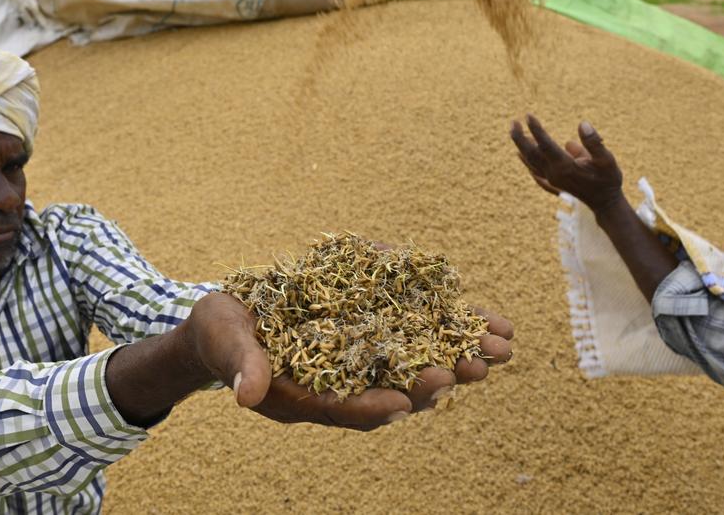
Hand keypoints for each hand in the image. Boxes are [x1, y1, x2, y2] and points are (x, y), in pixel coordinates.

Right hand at [185, 293, 513, 430]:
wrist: (229, 315)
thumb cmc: (222, 334)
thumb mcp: (224, 343)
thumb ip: (242, 365)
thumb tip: (246, 394)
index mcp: (308, 396)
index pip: (346, 409)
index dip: (374, 407)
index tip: (402, 403)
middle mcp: (343, 380)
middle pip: (395, 388)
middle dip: (436, 379)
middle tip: (474, 369)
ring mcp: (361, 353)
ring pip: (417, 359)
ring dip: (458, 351)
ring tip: (501, 343)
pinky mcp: (371, 324)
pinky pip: (414, 326)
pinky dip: (446, 318)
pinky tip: (482, 314)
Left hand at [509, 114, 623, 212]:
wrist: (605, 203)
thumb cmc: (607, 179)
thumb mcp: (607, 160)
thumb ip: (594, 142)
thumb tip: (583, 124)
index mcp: (565, 166)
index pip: (545, 144)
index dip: (536, 129)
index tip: (528, 115)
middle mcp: (554, 173)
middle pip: (531, 153)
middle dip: (520, 137)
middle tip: (513, 122)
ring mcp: (552, 178)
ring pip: (530, 161)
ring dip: (521, 145)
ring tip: (514, 129)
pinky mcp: (553, 181)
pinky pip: (534, 169)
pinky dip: (525, 160)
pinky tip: (519, 153)